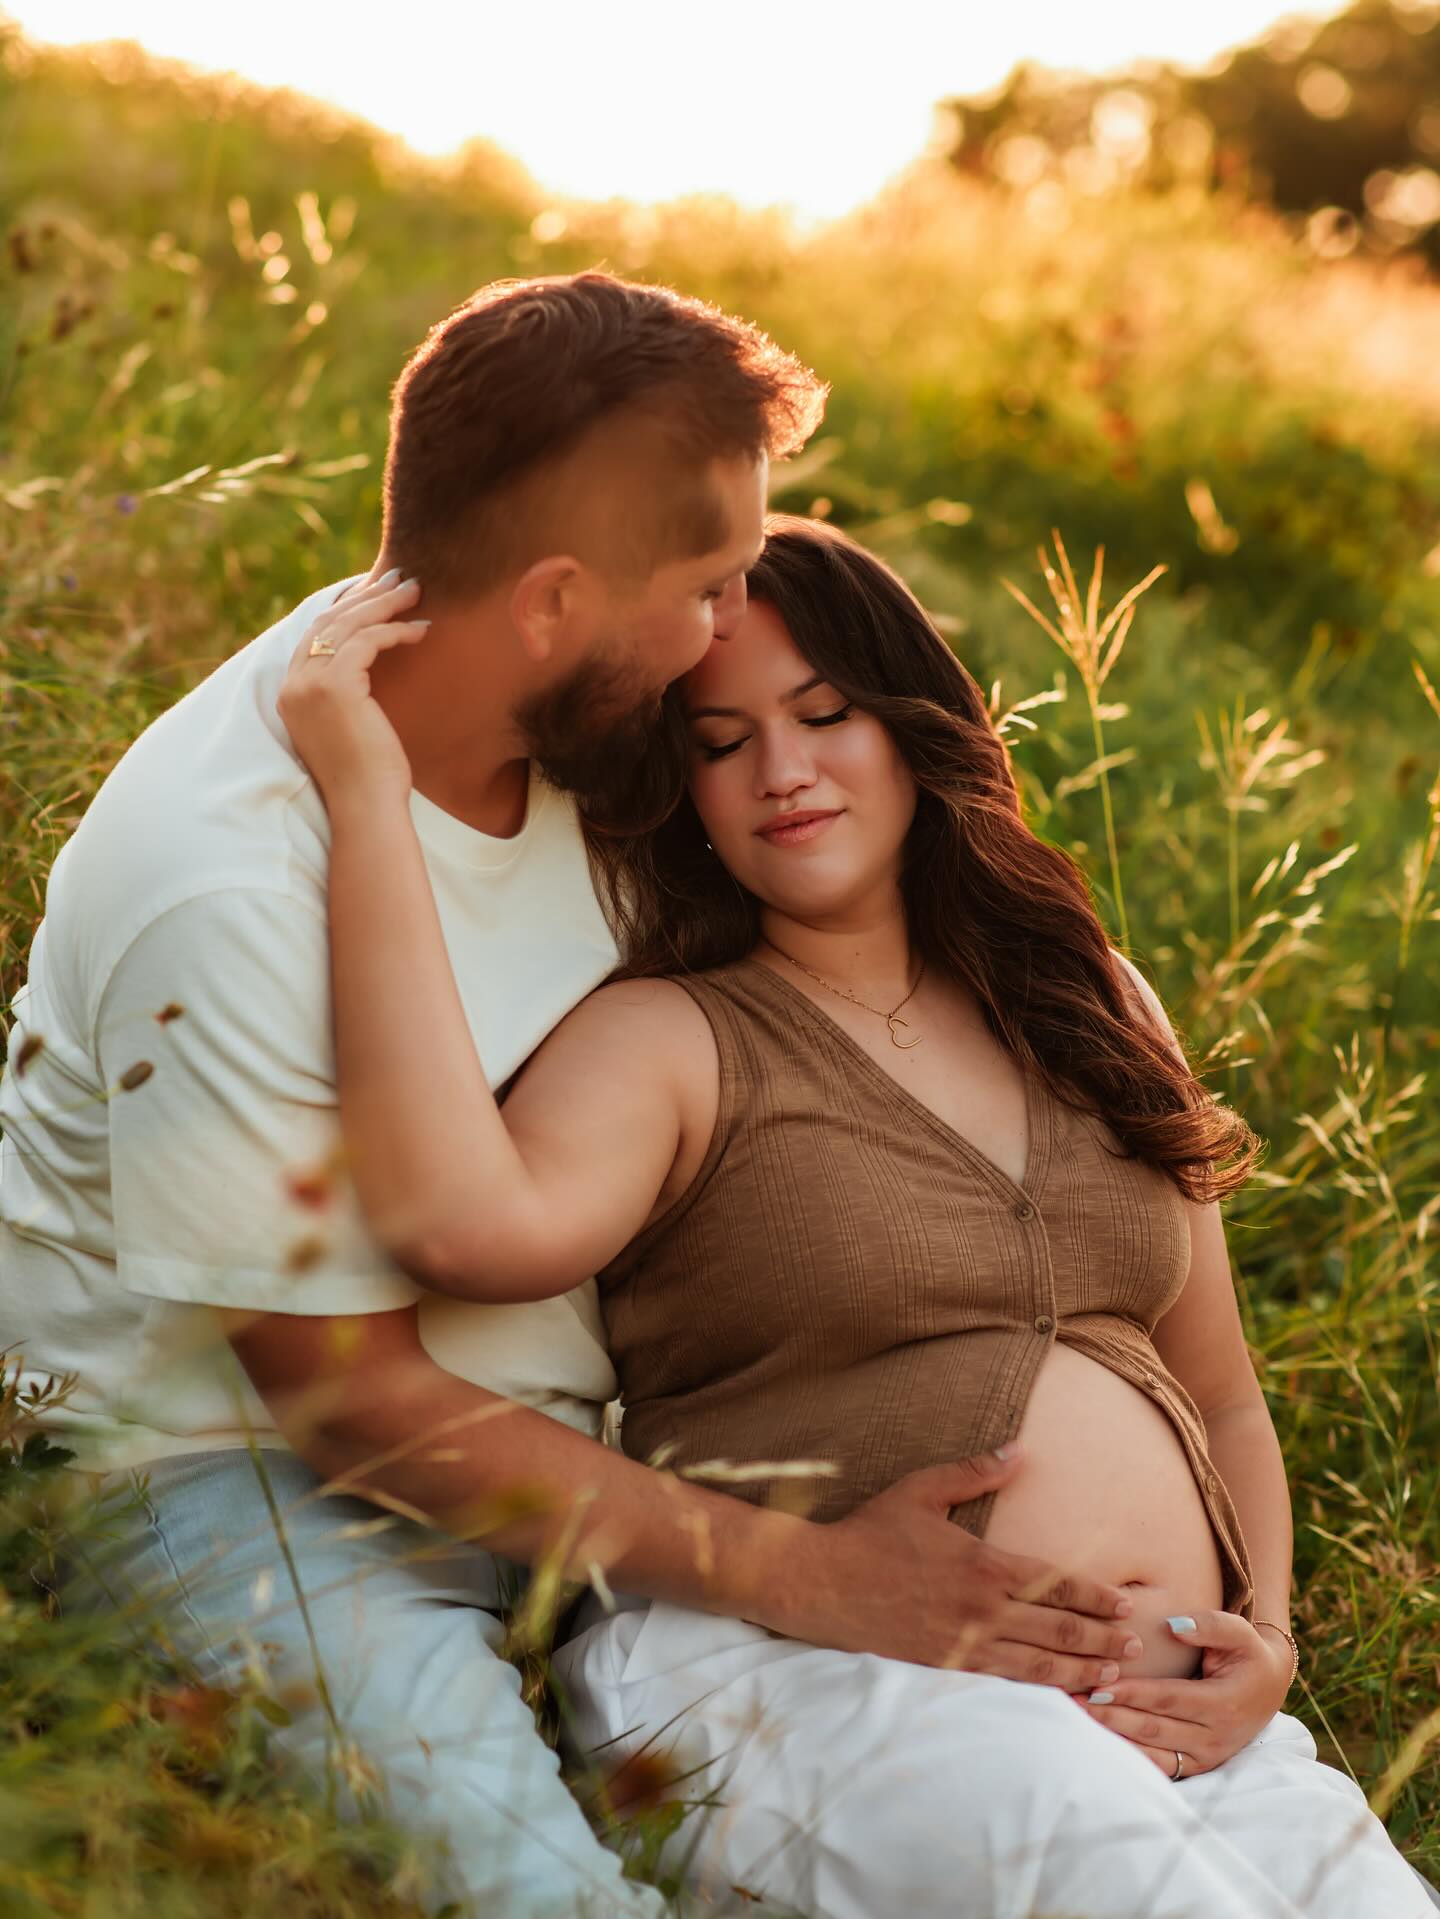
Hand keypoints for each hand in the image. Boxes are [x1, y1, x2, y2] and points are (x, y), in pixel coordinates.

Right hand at [278, 569, 428, 808]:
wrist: (366, 807)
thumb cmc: (369, 777)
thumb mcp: (352, 727)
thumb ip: (349, 695)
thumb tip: (371, 669)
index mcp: (291, 694)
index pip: (315, 634)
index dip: (346, 607)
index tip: (374, 591)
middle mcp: (293, 685)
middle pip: (329, 621)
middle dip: (365, 595)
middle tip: (398, 576)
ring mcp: (309, 685)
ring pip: (347, 624)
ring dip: (384, 603)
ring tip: (415, 591)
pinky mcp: (335, 687)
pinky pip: (368, 642)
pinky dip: (395, 630)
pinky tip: (421, 629)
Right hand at [774, 1447, 1143, 1689]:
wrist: (821, 1582)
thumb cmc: (870, 1532)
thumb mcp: (921, 1490)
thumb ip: (974, 1473)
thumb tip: (1018, 1450)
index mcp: (982, 1562)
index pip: (1055, 1582)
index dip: (1095, 1596)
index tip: (1124, 1603)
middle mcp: (981, 1608)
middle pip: (1059, 1628)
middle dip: (1103, 1639)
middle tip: (1137, 1646)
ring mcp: (964, 1643)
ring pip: (1039, 1663)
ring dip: (1082, 1670)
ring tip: (1114, 1676)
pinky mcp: (946, 1667)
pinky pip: (1004, 1684)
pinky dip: (1039, 1691)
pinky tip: (1060, 1697)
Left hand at [1078, 1608, 1292, 1777]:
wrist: (1268, 1687)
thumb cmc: (1246, 1654)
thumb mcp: (1238, 1632)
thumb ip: (1209, 1625)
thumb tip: (1174, 1624)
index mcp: (1223, 1704)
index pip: (1169, 1699)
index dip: (1133, 1694)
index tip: (1098, 1686)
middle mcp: (1215, 1737)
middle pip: (1154, 1729)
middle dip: (1111, 1717)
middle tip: (1072, 1704)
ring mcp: (1206, 1757)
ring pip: (1153, 1754)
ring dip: (1114, 1739)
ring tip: (1077, 1722)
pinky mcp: (1197, 1767)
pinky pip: (1159, 1767)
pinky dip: (1129, 1758)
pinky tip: (1099, 1743)